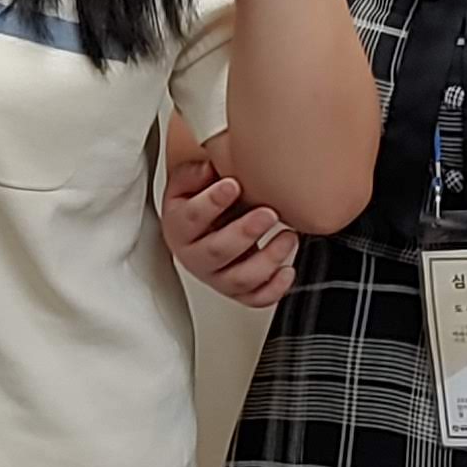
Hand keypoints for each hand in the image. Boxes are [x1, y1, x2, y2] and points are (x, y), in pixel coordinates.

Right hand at [167, 153, 301, 309]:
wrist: (206, 223)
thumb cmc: (199, 202)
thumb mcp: (189, 182)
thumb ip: (197, 172)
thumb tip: (211, 166)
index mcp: (179, 227)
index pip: (190, 218)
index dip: (211, 202)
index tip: (233, 185)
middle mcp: (194, 256)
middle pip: (217, 252)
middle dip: (244, 233)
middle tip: (268, 213)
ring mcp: (216, 277)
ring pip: (238, 280)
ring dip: (267, 259)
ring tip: (288, 236)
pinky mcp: (237, 291)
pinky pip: (254, 299)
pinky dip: (274, 289)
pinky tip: (287, 269)